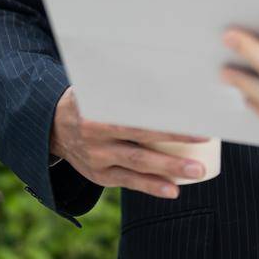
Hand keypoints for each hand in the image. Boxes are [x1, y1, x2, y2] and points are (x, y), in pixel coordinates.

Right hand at [49, 86, 212, 198]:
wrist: (53, 128)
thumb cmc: (87, 100)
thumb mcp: (96, 86)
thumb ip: (122, 82)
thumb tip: (161, 68)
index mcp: (96, 109)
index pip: (135, 111)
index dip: (162, 112)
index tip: (192, 110)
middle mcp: (95, 135)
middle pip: (141, 139)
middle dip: (175, 140)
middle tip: (205, 138)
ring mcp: (97, 158)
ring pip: (138, 165)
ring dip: (169, 169)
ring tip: (197, 170)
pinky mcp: (99, 176)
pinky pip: (129, 183)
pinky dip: (151, 187)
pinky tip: (173, 191)